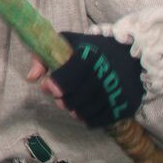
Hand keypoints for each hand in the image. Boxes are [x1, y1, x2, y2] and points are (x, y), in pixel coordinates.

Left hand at [27, 32, 144, 127]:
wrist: (130, 54)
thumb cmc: (92, 48)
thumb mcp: (67, 43)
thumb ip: (44, 56)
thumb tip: (32, 77)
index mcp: (90, 55)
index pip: (73, 73)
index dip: (58, 84)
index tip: (49, 87)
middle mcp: (107, 73)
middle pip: (78, 98)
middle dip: (63, 101)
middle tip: (59, 99)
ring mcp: (119, 90)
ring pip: (89, 111)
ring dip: (75, 111)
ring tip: (71, 105)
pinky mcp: (127, 104)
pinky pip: (103, 119)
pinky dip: (89, 119)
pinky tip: (84, 112)